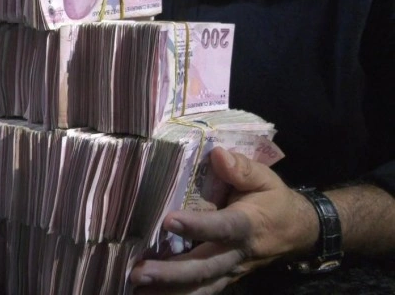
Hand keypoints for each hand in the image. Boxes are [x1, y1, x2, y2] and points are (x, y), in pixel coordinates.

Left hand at [130, 147, 318, 294]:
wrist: (297, 232)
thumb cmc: (273, 200)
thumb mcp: (265, 179)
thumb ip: (242, 168)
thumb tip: (217, 154)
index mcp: (248, 225)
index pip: (222, 227)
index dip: (197, 226)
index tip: (169, 220)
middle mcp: (237, 253)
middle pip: (204, 267)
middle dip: (171, 273)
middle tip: (139, 272)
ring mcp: (230, 270)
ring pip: (201, 286)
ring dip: (169, 291)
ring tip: (137, 289)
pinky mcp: (223, 278)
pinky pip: (201, 291)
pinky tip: (149, 293)